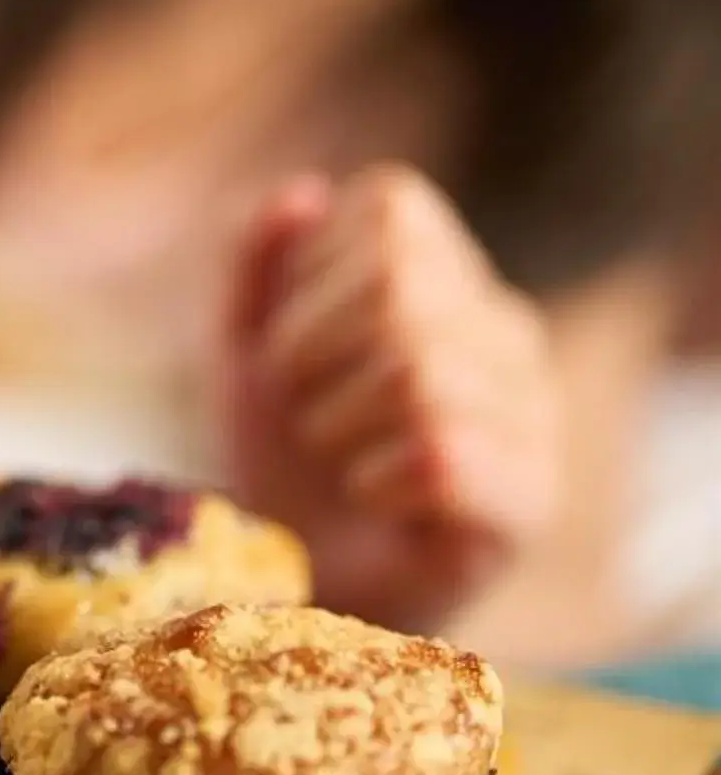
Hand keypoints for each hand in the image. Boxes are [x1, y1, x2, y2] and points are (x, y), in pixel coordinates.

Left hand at [221, 165, 559, 628]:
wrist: (303, 583)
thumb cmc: (284, 458)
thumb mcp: (241, 348)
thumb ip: (255, 261)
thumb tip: (305, 192)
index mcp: (449, 275)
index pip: (393, 210)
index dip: (312, 280)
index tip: (289, 350)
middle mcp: (506, 329)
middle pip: (400, 288)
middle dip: (309, 359)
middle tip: (304, 417)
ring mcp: (533, 413)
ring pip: (420, 371)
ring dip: (337, 427)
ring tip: (340, 459)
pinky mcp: (531, 498)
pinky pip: (444, 455)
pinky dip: (376, 481)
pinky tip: (375, 500)